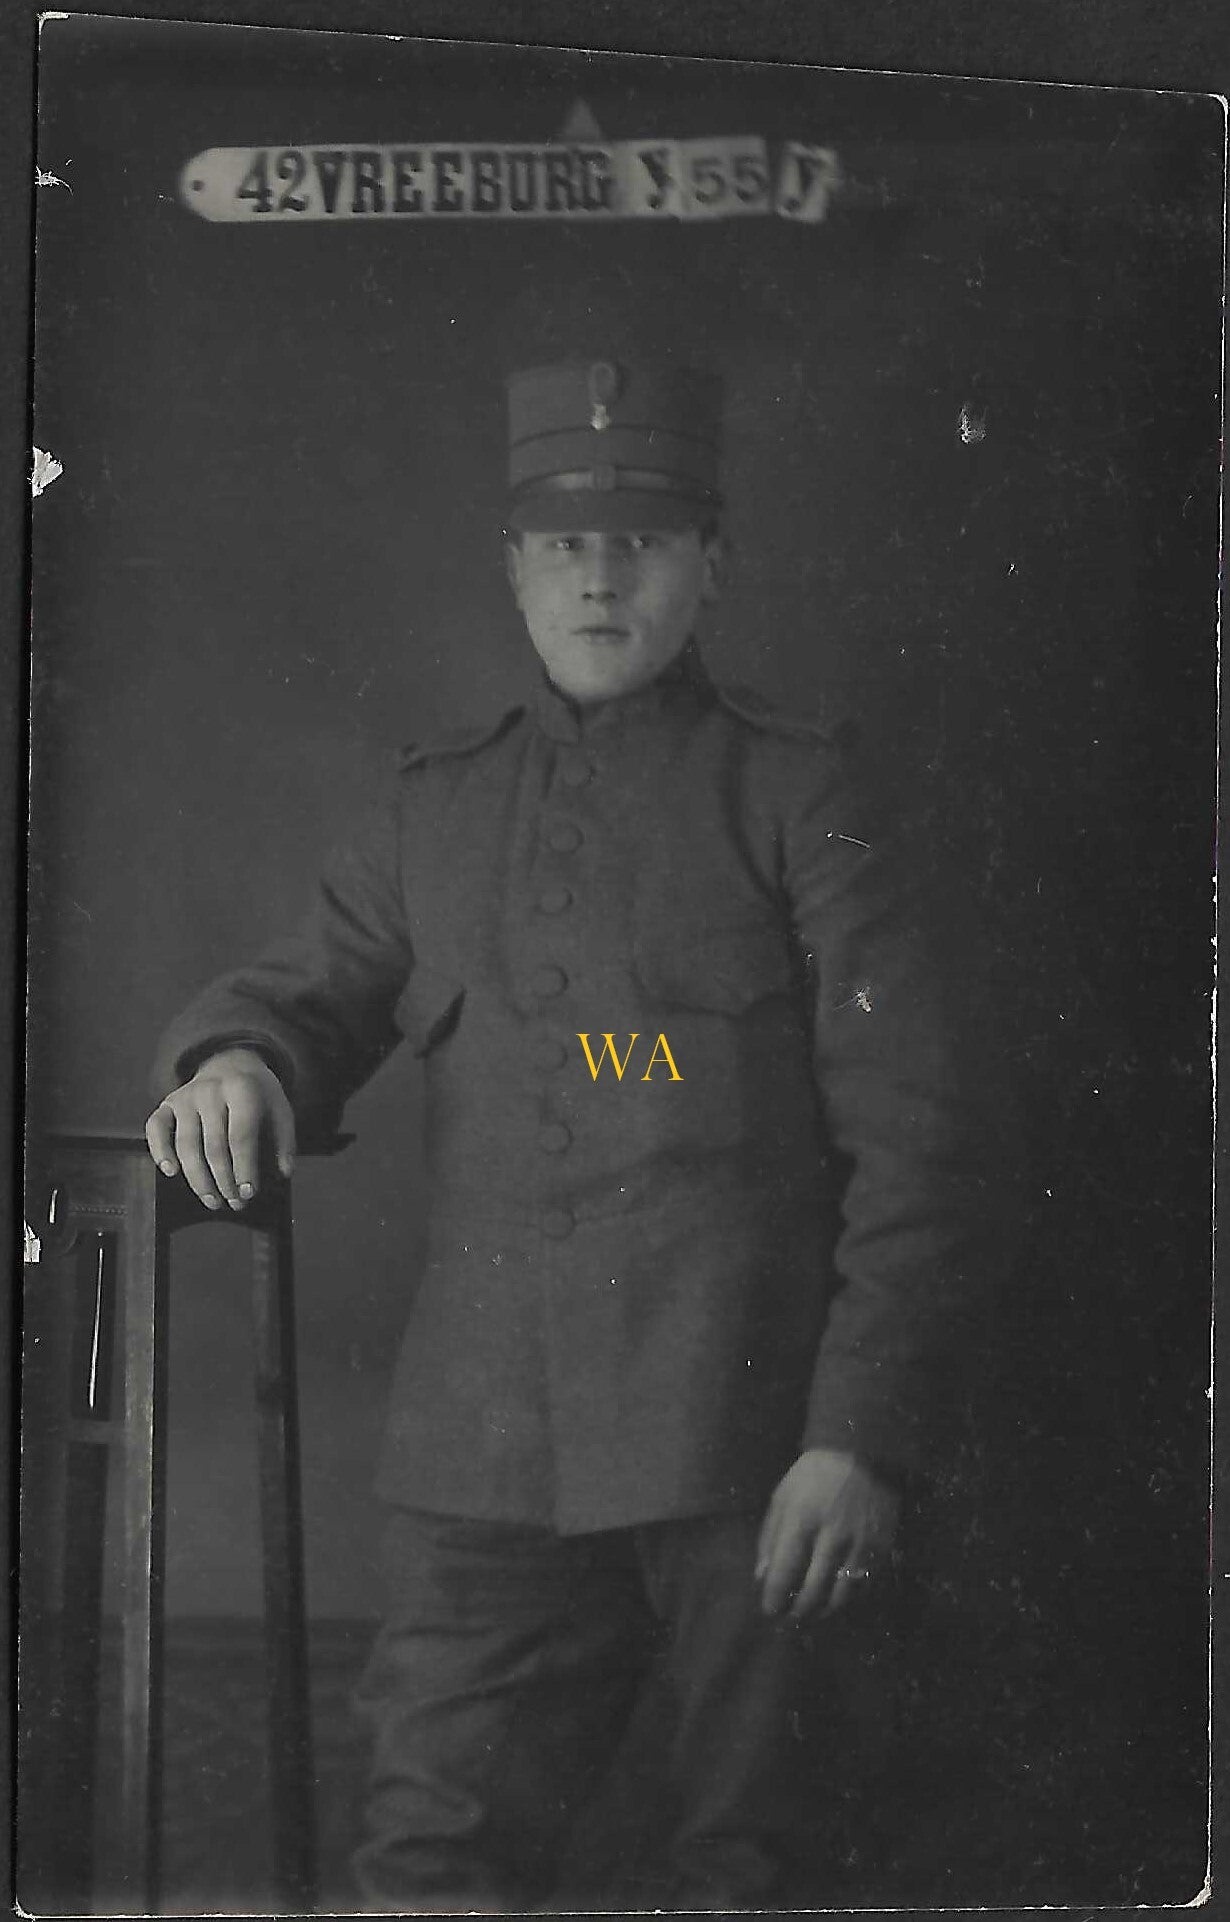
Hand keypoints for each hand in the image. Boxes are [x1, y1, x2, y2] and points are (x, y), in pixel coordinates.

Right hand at [145, 1047, 294, 1211]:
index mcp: (242, 1090)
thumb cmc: (257, 1095)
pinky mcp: (167, 1103)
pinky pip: (155, 1129)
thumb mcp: (280, 1109)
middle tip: (234, 1204)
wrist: (230, 1063)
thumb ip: (285, 1140)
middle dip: (224, 1181)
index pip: (241, 1136)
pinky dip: (160, 1151)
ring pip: (186, 1145)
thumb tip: (284, 1173)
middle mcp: (211, 1091)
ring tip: (212, 1200)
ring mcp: (186, 1097)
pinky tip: (170, 1172)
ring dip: (198, 1179)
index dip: (244, 1168)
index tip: (249, 1193)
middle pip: (214, 1146)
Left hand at [755, 1447, 899, 1620]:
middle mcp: (832, 1535)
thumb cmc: (813, 1476)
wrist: (861, 1454)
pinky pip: (864, 1585)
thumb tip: (762, 1577)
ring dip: (824, 1610)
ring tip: (813, 1613)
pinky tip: (837, 1598)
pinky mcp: (881, 1547)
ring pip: (842, 1594)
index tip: (770, 1610)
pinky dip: (849, 1598)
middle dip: (799, 1611)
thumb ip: (770, 1537)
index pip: (784, 1571)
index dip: (775, 1597)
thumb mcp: (782, 1497)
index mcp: (801, 1520)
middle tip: (791, 1617)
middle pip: (814, 1590)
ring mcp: (860, 1543)